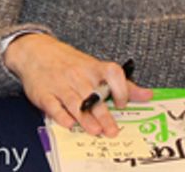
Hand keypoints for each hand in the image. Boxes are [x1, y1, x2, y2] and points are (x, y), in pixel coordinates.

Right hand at [3, 33, 151, 137]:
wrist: (37, 52)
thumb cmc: (71, 63)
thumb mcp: (96, 68)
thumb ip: (123, 83)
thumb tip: (148, 95)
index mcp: (93, 67)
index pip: (111, 73)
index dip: (120, 88)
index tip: (123, 103)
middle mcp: (78, 75)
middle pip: (93, 95)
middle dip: (103, 114)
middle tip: (112, 130)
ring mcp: (60, 84)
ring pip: (75, 102)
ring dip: (85, 118)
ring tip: (95, 131)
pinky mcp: (45, 94)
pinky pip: (54, 106)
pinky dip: (62, 116)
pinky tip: (70, 124)